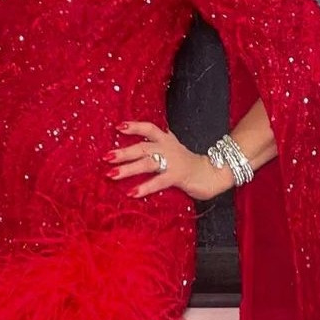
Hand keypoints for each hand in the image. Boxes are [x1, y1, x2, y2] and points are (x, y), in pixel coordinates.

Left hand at [105, 121, 234, 200]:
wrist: (214, 173)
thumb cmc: (189, 165)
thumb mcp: (173, 151)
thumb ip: (158, 149)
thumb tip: (136, 152)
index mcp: (167, 140)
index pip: (149, 128)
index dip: (134, 126)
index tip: (118, 127)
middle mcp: (168, 147)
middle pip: (142, 147)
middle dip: (123, 152)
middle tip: (106, 157)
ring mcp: (173, 161)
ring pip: (147, 162)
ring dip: (127, 169)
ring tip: (111, 174)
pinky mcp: (178, 176)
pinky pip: (158, 181)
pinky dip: (144, 187)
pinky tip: (131, 193)